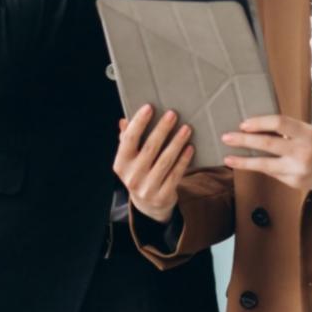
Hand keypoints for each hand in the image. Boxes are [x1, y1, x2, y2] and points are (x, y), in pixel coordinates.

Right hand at [113, 105, 193, 222]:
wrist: (148, 205)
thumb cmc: (139, 172)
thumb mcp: (129, 159)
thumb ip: (126, 140)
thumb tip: (123, 120)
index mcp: (121, 164)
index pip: (128, 139)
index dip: (139, 123)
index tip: (149, 107)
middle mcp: (132, 176)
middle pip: (149, 148)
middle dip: (162, 129)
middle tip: (173, 114)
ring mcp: (147, 188)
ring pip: (165, 160)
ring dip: (177, 142)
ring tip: (186, 128)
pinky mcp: (162, 195)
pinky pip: (175, 174)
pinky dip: (183, 160)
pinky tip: (190, 147)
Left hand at [221, 115, 311, 192]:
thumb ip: (289, 132)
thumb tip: (257, 130)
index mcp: (308, 133)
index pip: (279, 123)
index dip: (259, 122)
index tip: (243, 123)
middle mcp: (304, 152)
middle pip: (267, 144)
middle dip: (243, 140)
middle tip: (226, 137)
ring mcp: (299, 170)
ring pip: (265, 165)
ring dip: (243, 162)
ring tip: (228, 158)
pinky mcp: (296, 183)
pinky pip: (274, 173)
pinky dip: (265, 167)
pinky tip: (256, 164)